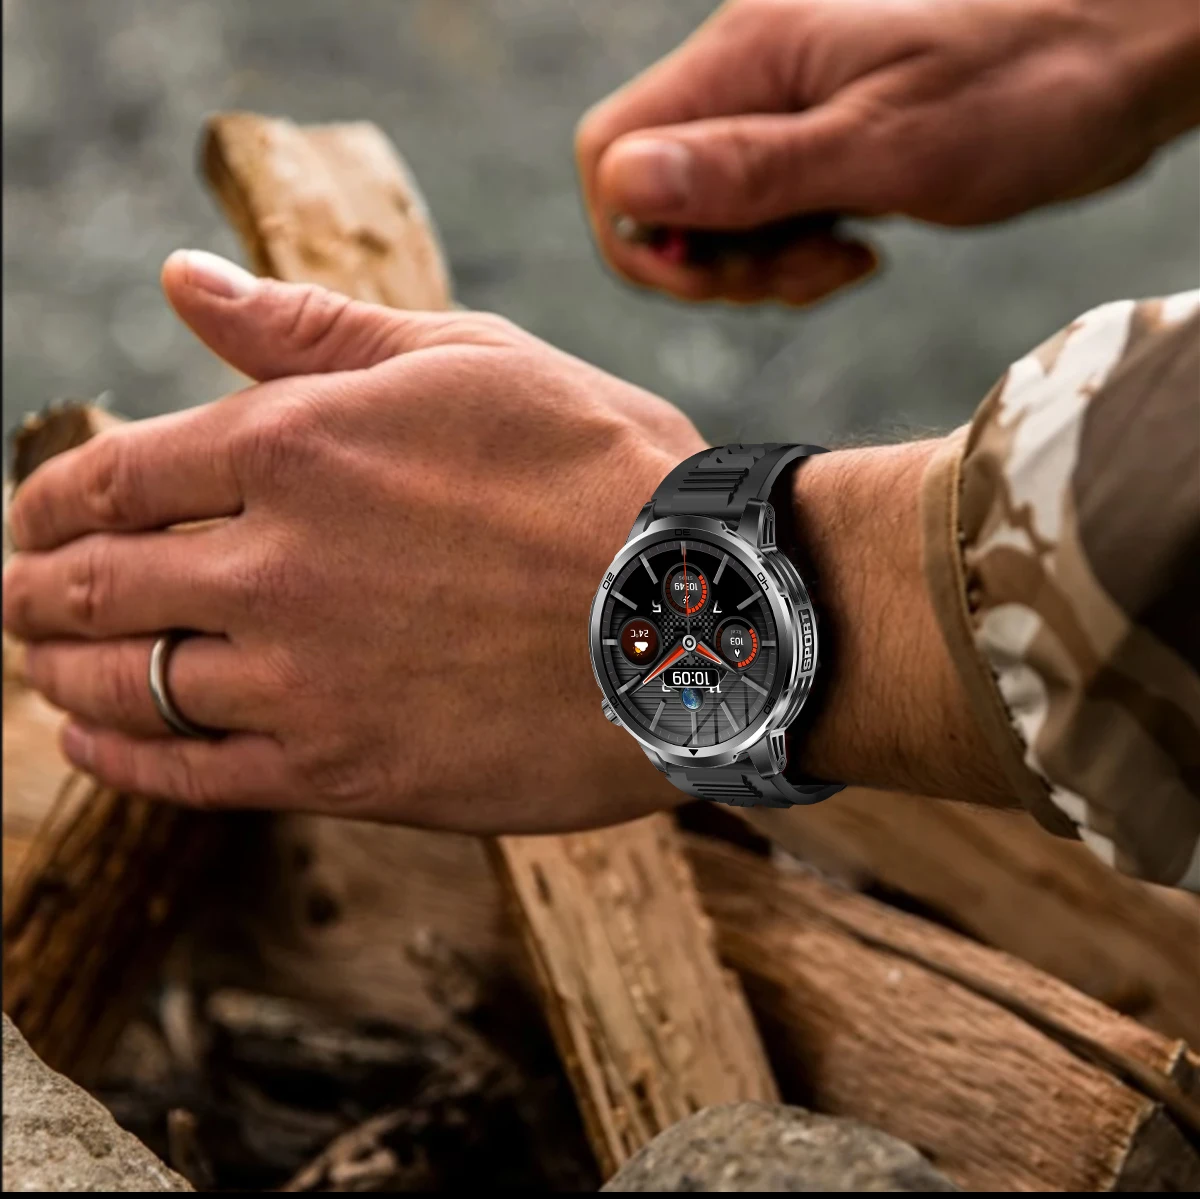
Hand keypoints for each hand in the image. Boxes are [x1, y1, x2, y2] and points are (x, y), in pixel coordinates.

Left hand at [3, 251, 702, 832]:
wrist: (703, 618)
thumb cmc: (603, 474)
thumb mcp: (470, 359)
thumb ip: (311, 325)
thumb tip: (180, 281)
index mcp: (298, 445)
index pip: (111, 473)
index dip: (51, 495)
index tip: (35, 513)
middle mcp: (276, 564)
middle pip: (88, 582)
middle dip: (34, 586)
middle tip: (19, 594)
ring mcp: (306, 680)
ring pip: (122, 684)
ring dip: (61, 673)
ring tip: (46, 668)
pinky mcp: (347, 774)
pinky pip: (188, 776)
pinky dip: (119, 762)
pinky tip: (93, 748)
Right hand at [577, 0, 1199, 304]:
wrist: (1125, 50)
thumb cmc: (1031, 85)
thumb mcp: (886, 147)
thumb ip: (749, 170)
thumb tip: (625, 189)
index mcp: (749, 58)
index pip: (611, 154)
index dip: (643, 237)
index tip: (724, 272)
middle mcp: (752, 75)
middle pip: (654, 194)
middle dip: (714, 264)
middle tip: (809, 274)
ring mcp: (785, 105)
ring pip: (710, 214)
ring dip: (760, 266)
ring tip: (846, 261)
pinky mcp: (820, 137)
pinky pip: (763, 213)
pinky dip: (793, 253)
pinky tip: (857, 248)